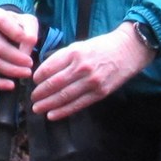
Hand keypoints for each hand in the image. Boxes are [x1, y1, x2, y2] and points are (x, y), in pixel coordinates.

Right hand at [0, 7, 39, 85]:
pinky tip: (11, 85)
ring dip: (11, 70)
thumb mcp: (29, 23)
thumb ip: (30, 32)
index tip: (31, 41)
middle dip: (16, 58)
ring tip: (26, 72)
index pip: (0, 21)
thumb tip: (27, 47)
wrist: (8, 32)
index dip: (15, 32)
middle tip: (30, 63)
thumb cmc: (19, 26)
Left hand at [31, 23, 154, 121]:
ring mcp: (91, 81)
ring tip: (37, 108)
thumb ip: (64, 57)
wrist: (128, 49)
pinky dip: (63, 111)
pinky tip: (52, 115)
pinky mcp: (100, 93)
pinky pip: (77, 104)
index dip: (38, 77)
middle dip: (40, 93)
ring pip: (64, 96)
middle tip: (32, 98)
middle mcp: (82, 67)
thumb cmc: (102, 46)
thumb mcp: (80, 45)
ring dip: (48, 104)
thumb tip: (45, 71)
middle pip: (54, 84)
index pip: (49, 67)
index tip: (33, 82)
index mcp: (74, 52)